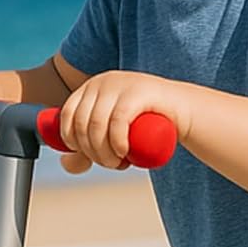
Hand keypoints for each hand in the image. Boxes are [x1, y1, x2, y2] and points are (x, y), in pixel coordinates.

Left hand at [56, 71, 189, 174]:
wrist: (182, 110)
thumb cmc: (145, 126)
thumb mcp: (111, 136)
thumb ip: (87, 150)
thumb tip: (65, 163)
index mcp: (91, 87)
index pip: (67, 115)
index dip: (72, 142)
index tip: (90, 157)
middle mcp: (102, 82)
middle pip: (82, 123)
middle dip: (92, 152)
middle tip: (111, 164)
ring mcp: (120, 84)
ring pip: (97, 124)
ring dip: (103, 152)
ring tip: (118, 164)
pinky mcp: (138, 91)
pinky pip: (117, 120)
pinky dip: (116, 142)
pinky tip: (123, 153)